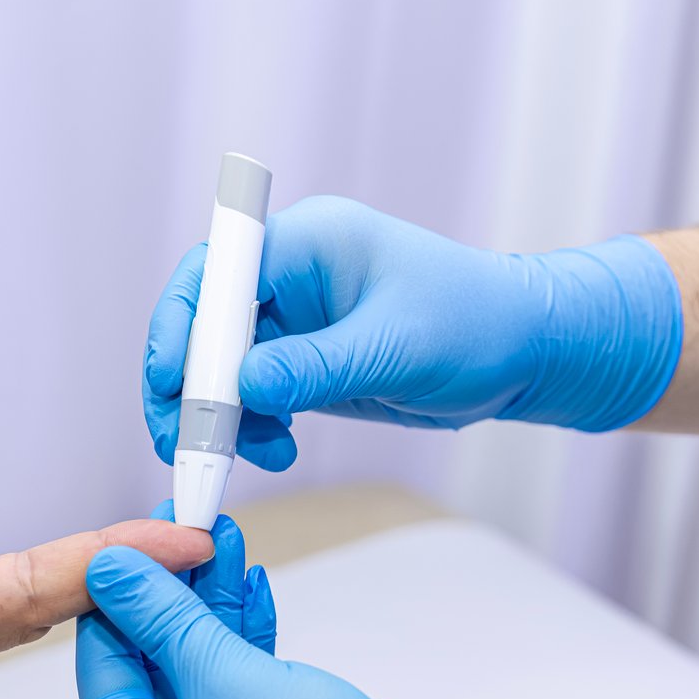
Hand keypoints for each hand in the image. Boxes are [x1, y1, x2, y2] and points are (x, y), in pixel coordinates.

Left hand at [76, 533, 619, 698]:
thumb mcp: (225, 680)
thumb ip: (163, 617)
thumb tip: (108, 570)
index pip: (102, 671)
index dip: (117, 595)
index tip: (133, 534)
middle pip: (151, 668)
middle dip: (172, 591)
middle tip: (183, 522)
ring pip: (200, 671)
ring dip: (212, 604)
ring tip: (223, 535)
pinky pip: (240, 689)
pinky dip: (245, 639)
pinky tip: (251, 587)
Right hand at [143, 196, 682, 468]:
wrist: (527, 352)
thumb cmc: (478, 325)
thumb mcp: (396, 347)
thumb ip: (316, 367)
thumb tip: (242, 387)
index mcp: (306, 242)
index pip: (214, 273)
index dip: (180, 326)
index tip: (172, 383)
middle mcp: (288, 275)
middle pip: (201, 323)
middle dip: (188, 387)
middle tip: (186, 444)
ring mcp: (292, 319)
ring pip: (219, 368)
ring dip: (220, 418)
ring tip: (258, 455)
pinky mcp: (301, 360)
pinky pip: (248, 394)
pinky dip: (248, 428)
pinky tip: (277, 451)